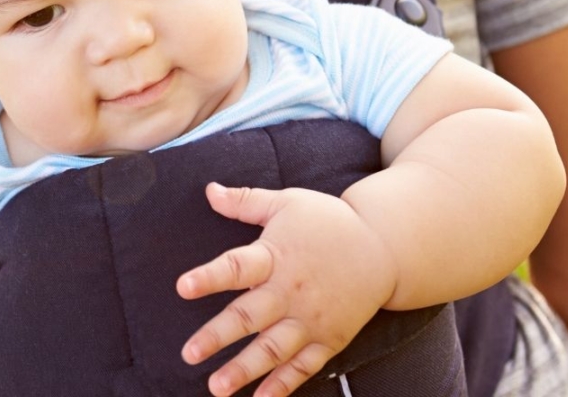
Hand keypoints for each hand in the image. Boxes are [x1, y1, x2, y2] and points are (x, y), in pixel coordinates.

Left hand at [176, 183, 396, 396]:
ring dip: (244, 369)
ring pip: (273, 348)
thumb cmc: (329, 221)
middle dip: (218, 335)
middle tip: (189, 353)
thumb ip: (245, 200)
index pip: (237, 266)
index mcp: (277, 255)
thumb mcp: (287, 201)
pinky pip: (304, 366)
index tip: (183, 287)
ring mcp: (311, 319)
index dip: (209, 276)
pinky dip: (283, 385)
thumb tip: (208, 190)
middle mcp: (291, 290)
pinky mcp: (329, 339)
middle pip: (250, 315)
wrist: (384, 247)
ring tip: (216, 386)